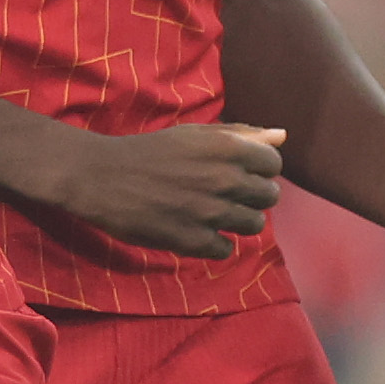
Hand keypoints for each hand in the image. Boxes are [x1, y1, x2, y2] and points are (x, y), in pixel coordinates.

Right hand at [0, 95, 283, 258]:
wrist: (101, 177)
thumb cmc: (150, 151)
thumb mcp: (194, 135)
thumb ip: (241, 135)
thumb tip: (283, 136)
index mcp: (226, 148)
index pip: (273, 164)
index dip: (258, 169)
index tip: (238, 172)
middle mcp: (224, 179)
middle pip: (269, 196)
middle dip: (251, 196)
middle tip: (223, 194)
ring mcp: (210, 212)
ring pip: (253, 225)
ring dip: (237, 221)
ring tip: (211, 213)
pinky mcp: (193, 240)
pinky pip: (226, 249)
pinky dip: (213, 243)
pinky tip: (195, 230)